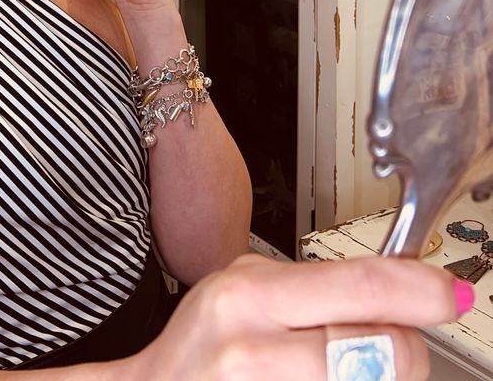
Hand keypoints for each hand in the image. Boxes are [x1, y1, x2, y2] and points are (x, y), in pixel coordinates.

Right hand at [129, 253, 467, 380]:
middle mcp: (255, 354)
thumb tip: (398, 281)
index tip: (448, 292)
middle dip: (407, 347)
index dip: (420, 289)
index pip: (361, 286)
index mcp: (249, 298)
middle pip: (387, 352)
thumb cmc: (204, 347)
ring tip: (350, 369)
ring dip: (381, 380)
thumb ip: (311, 284)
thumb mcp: (243, 287)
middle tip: (395, 341)